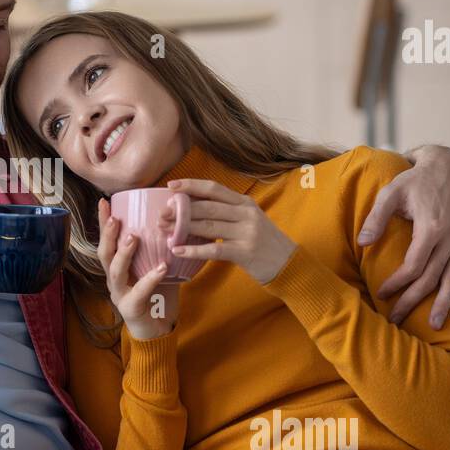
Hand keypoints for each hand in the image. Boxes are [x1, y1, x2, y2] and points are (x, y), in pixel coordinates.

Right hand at [97, 197, 180, 339]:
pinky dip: (151, 279)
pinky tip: (162, 268)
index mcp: (116, 268)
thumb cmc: (155, 296)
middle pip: (104, 254)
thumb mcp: (154, 267)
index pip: (106, 241)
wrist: (155, 330)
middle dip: (108, 235)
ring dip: (124, 253)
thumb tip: (174, 221)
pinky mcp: (130, 309)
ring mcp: (119, 295)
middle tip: (114, 218)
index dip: (102, 222)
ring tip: (134, 238)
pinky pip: (139, 292)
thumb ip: (157, 249)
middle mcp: (113, 280)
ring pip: (116, 271)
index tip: (104, 201)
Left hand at [165, 178, 296, 283]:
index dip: (191, 185)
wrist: (288, 264)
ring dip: (182, 228)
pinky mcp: (245, 252)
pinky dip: (193, 250)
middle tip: (161, 214)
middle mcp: (246, 213)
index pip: (213, 188)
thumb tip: (192, 208)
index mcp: (244, 202)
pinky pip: (214, 249)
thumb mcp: (249, 220)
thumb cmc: (263, 242)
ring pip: (208, 226)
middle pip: (207, 206)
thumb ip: (227, 212)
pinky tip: (177, 250)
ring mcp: (246, 232)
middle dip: (181, 209)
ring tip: (163, 230)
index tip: (170, 186)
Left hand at [357, 145, 449, 327]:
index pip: (413, 267)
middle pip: (431, 278)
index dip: (397, 283)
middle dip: (414, 301)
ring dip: (446, 304)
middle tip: (397, 320)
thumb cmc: (416, 180)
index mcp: (431, 229)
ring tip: (437, 326)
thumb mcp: (391, 193)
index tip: (382, 294)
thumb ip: (376, 218)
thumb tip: (363, 243)